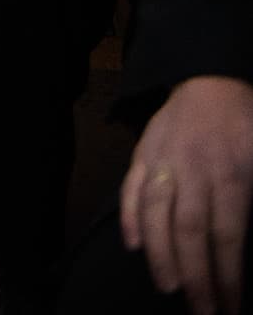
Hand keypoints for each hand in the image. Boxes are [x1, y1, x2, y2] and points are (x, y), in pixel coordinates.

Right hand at [121, 76, 252, 314]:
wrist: (209, 79)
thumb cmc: (244, 125)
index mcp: (229, 174)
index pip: (226, 235)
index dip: (228, 275)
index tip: (231, 307)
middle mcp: (193, 170)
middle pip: (190, 230)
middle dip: (195, 276)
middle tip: (201, 312)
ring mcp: (163, 161)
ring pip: (156, 212)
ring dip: (160, 253)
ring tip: (168, 287)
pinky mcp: (142, 152)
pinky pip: (130, 186)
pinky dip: (128, 216)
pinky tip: (132, 244)